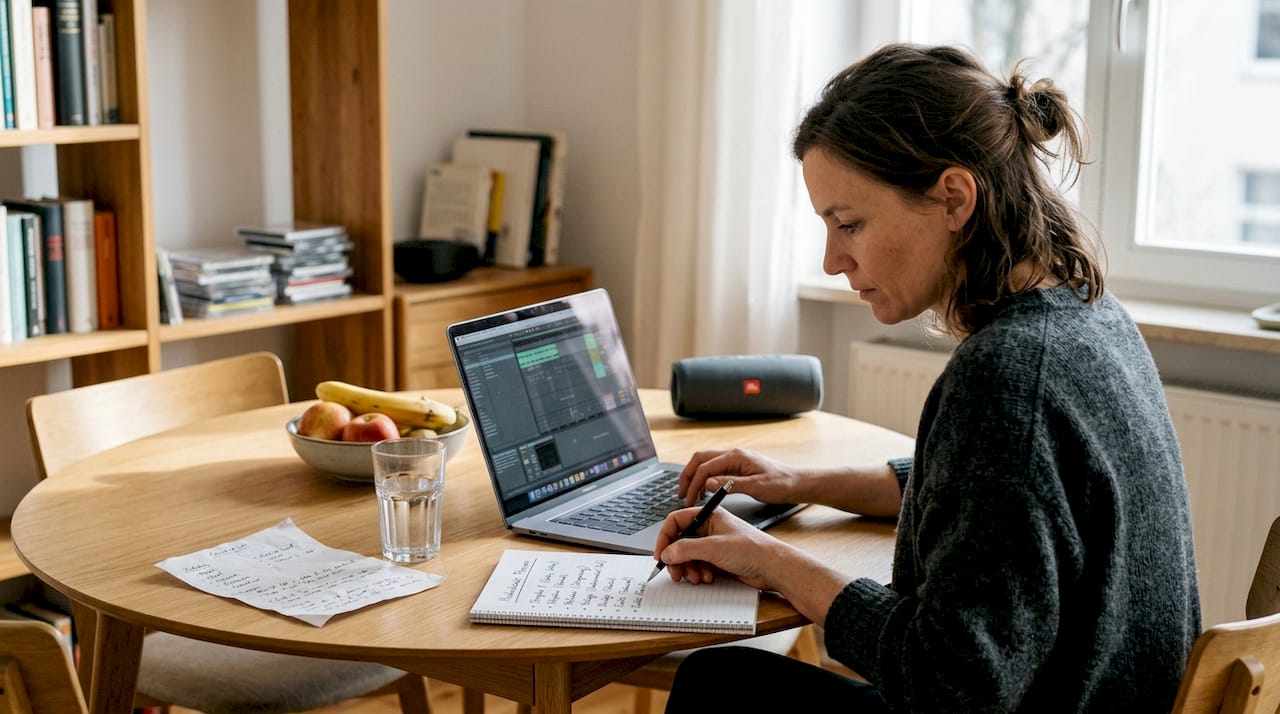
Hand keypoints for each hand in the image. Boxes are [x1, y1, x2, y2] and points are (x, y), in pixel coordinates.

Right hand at [652, 505, 784, 589]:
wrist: (773, 567)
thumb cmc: (752, 549)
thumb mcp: (714, 547)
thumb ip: (686, 549)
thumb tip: (667, 553)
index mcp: (709, 515)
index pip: (676, 521)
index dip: (665, 537)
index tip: (660, 555)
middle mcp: (709, 528)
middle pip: (680, 541)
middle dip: (676, 558)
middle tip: (675, 573)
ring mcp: (713, 544)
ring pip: (688, 556)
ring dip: (688, 568)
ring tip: (696, 577)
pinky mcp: (717, 559)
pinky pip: (698, 566)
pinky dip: (698, 573)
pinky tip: (707, 578)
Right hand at [678, 448, 801, 505]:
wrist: (797, 483)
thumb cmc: (781, 484)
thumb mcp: (756, 487)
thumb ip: (730, 484)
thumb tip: (708, 483)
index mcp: (736, 457)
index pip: (705, 467)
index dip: (693, 483)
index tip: (688, 499)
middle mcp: (733, 454)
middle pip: (700, 459)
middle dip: (688, 476)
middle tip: (681, 494)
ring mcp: (735, 459)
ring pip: (706, 463)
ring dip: (695, 477)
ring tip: (690, 494)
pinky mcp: (738, 466)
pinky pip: (715, 468)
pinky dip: (705, 479)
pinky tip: (706, 491)